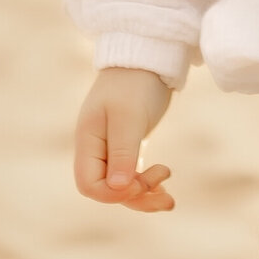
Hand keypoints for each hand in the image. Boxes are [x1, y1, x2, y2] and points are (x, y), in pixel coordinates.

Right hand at [73, 67, 175, 212]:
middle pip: (106, 190)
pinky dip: (146, 183)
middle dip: (135, 197)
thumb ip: (122, 152)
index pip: (89, 185)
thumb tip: (117, 189)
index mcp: (88, 142)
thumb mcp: (129, 117)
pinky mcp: (128, 144)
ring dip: (144, 195)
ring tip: (170, 200)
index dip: (114, 194)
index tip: (142, 183)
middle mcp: (95, 148)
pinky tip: (164, 185)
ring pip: (121, 185)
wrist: (147, 58)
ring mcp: (111, 147)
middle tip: (165, 189)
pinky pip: (131, 175)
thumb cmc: (135, 83)